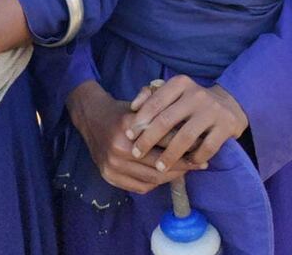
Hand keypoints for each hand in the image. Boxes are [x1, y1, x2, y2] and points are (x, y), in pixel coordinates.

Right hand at [67, 81, 199, 193]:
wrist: (91, 118)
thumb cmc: (120, 112)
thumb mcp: (140, 104)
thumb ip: (161, 110)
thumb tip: (189, 125)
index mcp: (128, 125)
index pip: (163, 139)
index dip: (184, 144)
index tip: (200, 147)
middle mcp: (119, 147)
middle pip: (159, 162)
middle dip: (182, 164)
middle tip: (198, 163)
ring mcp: (113, 164)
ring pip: (152, 178)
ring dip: (172, 176)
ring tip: (185, 171)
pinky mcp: (109, 176)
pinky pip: (140, 187)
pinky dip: (156, 183)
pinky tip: (165, 176)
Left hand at [126, 76, 248, 170]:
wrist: (229, 104)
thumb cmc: (190, 101)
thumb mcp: (173, 91)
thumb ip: (151, 95)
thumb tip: (133, 107)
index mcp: (180, 83)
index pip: (155, 102)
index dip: (140, 120)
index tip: (129, 135)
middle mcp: (196, 94)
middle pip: (166, 120)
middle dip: (149, 139)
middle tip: (137, 154)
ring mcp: (212, 110)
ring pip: (185, 137)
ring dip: (170, 155)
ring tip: (159, 167)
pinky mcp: (226, 126)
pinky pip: (207, 147)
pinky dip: (194, 158)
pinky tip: (185, 165)